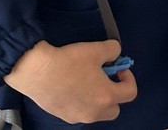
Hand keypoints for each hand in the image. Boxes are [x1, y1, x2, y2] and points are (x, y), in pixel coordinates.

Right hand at [4, 39, 137, 123]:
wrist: (36, 71)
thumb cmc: (69, 61)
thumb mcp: (95, 49)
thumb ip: (112, 50)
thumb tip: (115, 53)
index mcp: (106, 97)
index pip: (131, 93)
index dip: (129, 79)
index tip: (119, 68)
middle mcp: (95, 112)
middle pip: (115, 109)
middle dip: (114, 94)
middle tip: (105, 77)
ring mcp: (78, 117)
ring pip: (97, 113)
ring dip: (97, 100)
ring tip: (86, 81)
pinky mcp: (64, 116)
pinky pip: (80, 112)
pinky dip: (82, 102)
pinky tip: (71, 87)